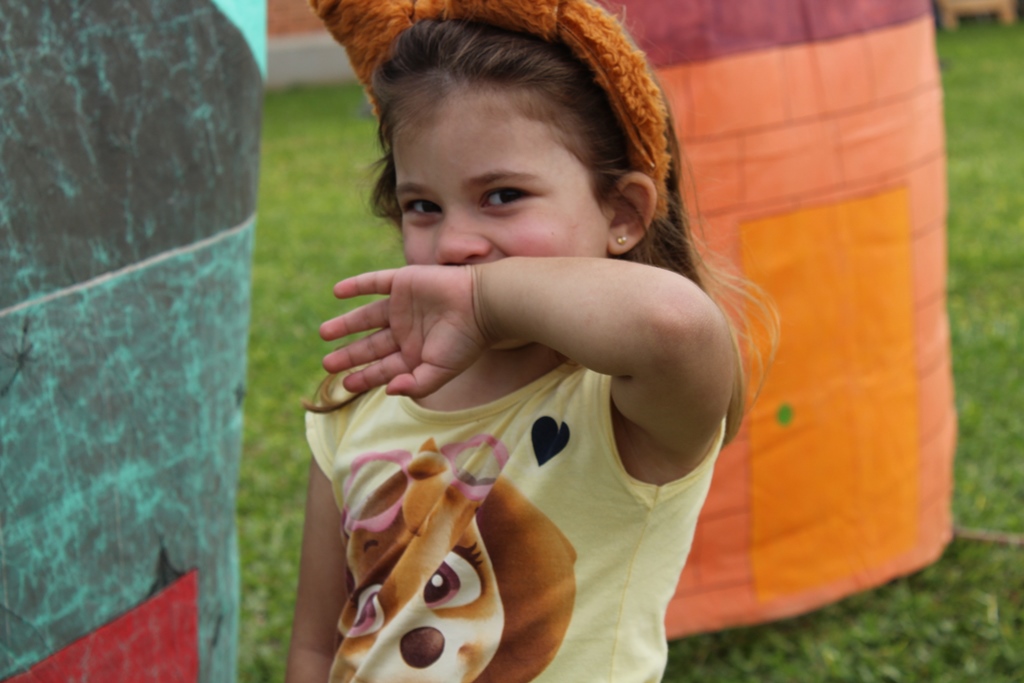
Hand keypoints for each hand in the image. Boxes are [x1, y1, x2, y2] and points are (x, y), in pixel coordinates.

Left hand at [319, 265, 488, 396]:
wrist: (482, 304)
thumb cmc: (466, 341)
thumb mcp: (440, 371)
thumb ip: (416, 385)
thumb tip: (389, 390)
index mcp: (415, 353)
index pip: (383, 368)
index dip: (364, 377)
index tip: (345, 384)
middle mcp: (406, 330)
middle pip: (371, 345)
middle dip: (349, 355)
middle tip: (327, 363)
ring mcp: (403, 306)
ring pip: (367, 316)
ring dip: (346, 324)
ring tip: (325, 333)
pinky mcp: (403, 282)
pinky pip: (374, 282)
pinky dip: (356, 285)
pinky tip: (337, 292)